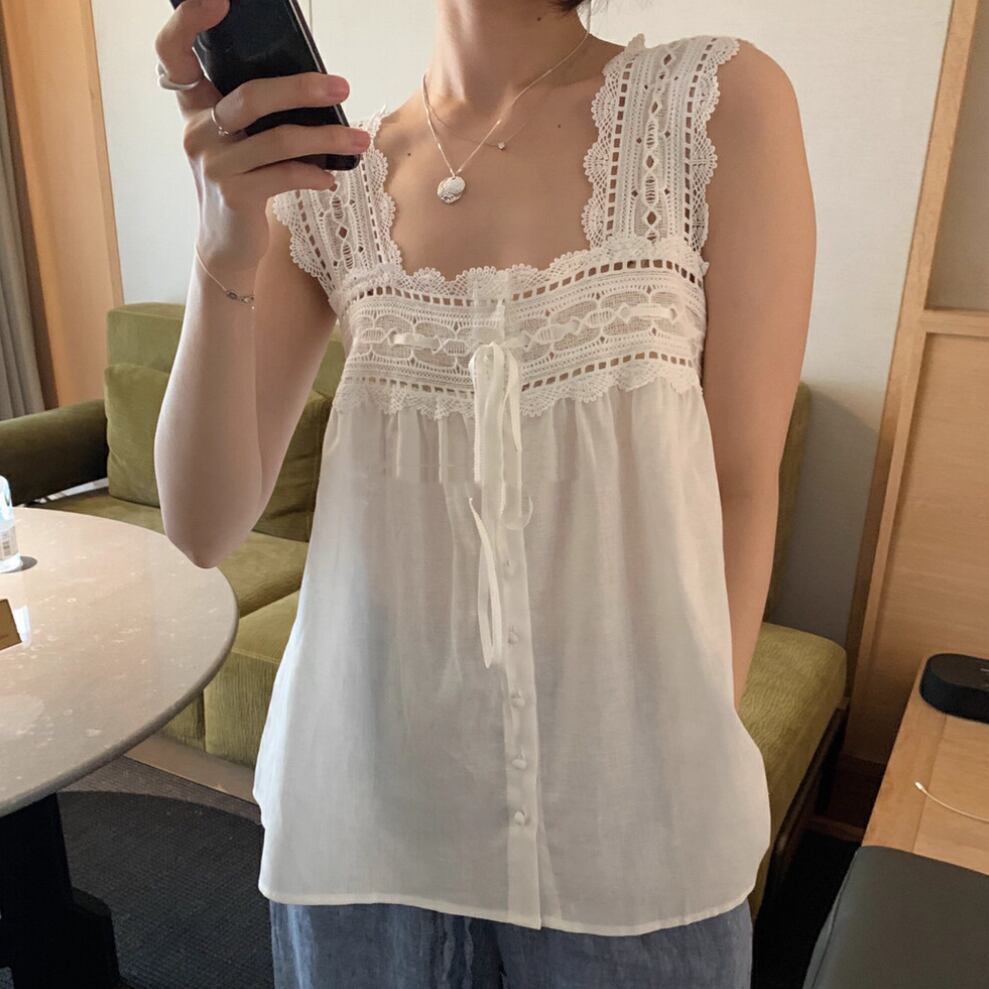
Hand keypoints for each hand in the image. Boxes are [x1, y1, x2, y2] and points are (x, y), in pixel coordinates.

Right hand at [154, 0, 370, 277]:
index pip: (173, 54)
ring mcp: (214, 164)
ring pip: (278, 140)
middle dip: (301, 89)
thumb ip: (255, 111)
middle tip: (341, 87)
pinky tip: (331, 177)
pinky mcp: (235, 195)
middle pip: (250, 96)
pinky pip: (284, 176)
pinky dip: (314, 175)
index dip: (188, 22)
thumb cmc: (242, 181)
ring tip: (359, 141)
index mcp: (195, 107)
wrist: (227, 244)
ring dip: (326, 139)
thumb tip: (312, 85)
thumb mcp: (239, 139)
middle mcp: (197, 131)